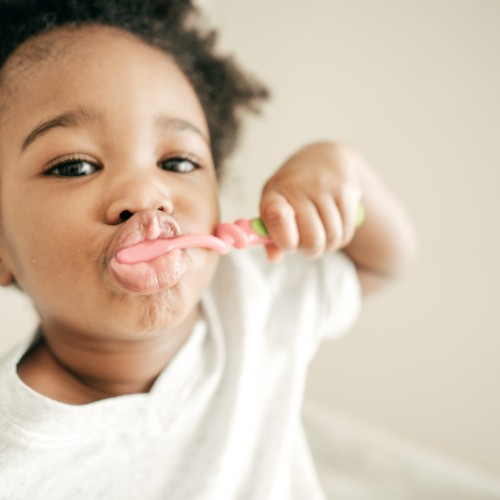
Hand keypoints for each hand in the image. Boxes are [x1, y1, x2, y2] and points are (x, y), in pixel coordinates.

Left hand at [259, 142, 362, 261]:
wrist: (324, 157)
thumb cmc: (293, 189)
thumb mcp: (275, 204)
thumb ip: (271, 234)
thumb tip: (273, 258)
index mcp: (274, 192)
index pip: (277, 217)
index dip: (284, 239)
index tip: (289, 243)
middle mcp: (298, 186)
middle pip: (312, 240)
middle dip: (309, 251)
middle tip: (306, 243)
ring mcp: (325, 187)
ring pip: (332, 238)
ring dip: (327, 245)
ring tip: (320, 234)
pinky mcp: (347, 190)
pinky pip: (346, 231)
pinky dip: (340, 238)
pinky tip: (333, 227)